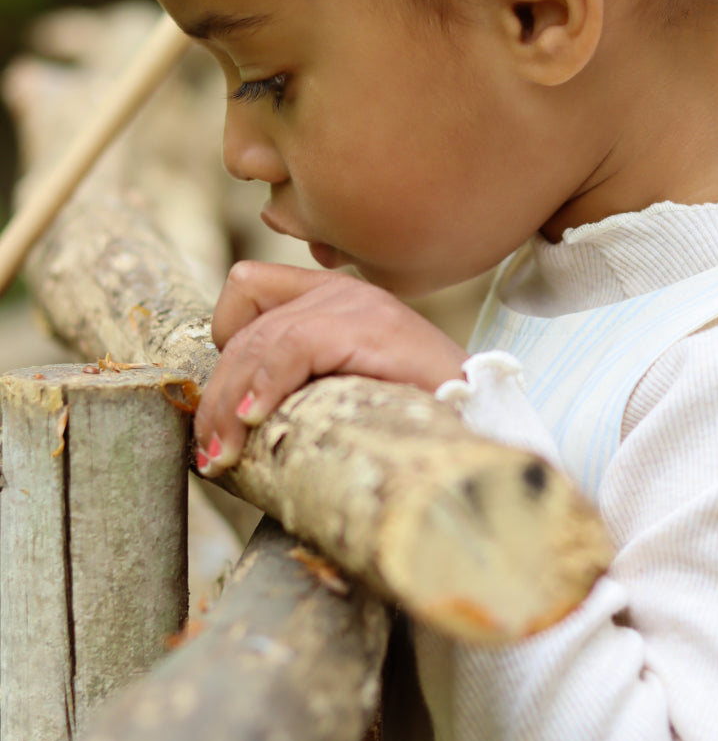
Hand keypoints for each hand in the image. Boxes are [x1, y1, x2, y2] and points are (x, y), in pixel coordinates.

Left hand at [193, 261, 466, 474]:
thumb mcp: (345, 391)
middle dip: (218, 395)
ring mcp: (355, 302)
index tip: (227, 400)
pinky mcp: (369, 323)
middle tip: (209, 453)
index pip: (249, 286)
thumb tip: (233, 423)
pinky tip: (254, 423)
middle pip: (246, 329)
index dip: (225, 338)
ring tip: (223, 455)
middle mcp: (341, 291)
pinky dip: (264, 387)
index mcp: (335, 300)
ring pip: (259, 341)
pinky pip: (292, 347)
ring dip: (229, 405)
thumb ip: (303, 383)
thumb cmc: (415, 418)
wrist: (484, 420)